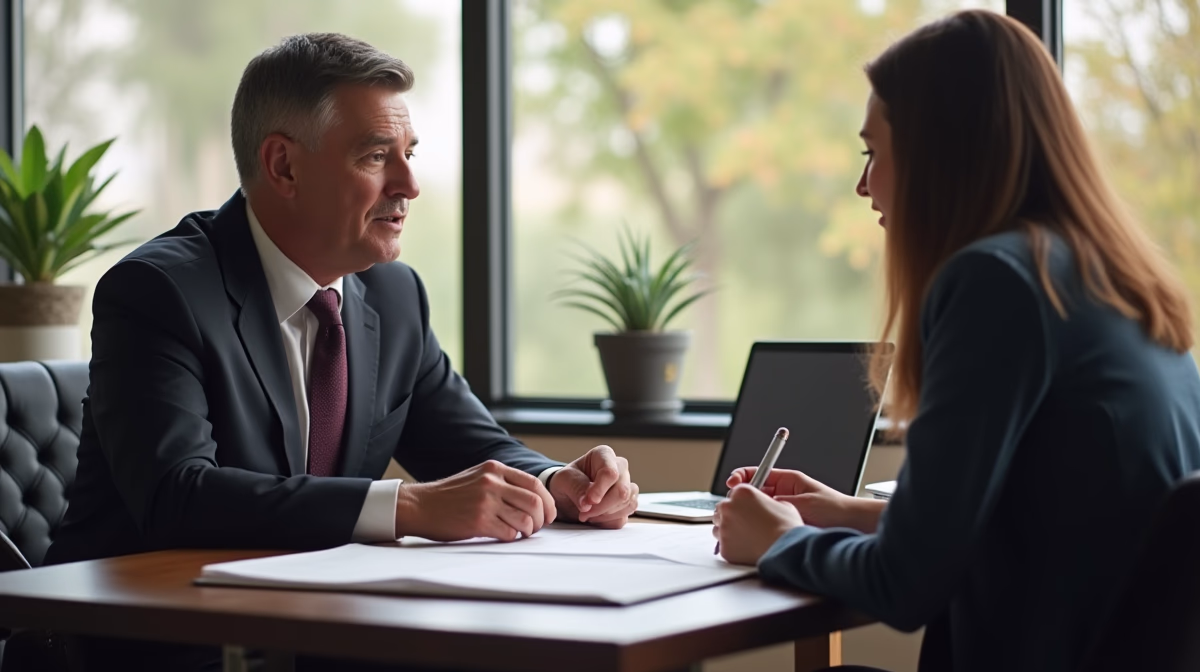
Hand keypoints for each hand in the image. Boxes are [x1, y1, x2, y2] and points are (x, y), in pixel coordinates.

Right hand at [394, 460, 556, 541]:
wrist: (419, 505)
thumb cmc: (449, 495)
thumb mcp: (477, 476)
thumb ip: (502, 481)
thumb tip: (533, 497)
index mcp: (494, 469)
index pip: (535, 484)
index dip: (547, 501)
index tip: (548, 514)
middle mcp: (492, 482)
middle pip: (535, 502)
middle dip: (542, 519)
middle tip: (536, 527)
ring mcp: (485, 502)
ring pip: (525, 519)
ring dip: (528, 530)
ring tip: (520, 533)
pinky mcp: (478, 521)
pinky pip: (509, 533)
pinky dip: (512, 538)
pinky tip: (503, 535)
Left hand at [548, 445, 638, 527]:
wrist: (566, 496)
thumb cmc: (567, 482)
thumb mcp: (564, 480)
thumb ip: (576, 488)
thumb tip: (588, 504)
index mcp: (604, 455)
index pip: (610, 472)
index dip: (600, 490)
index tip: (588, 501)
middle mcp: (620, 468)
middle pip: (622, 491)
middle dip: (601, 506)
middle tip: (583, 512)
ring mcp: (626, 486)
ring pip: (626, 504)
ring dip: (604, 515)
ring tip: (587, 514)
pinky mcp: (626, 504)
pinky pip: (624, 516)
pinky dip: (608, 521)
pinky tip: (595, 518)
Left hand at [713, 484, 803, 564]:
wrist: (785, 551)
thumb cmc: (786, 528)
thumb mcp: (782, 504)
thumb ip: (767, 501)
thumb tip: (765, 505)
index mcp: (742, 492)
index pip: (733, 493)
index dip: (741, 501)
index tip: (745, 507)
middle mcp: (729, 507)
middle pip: (723, 508)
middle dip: (732, 514)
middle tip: (746, 523)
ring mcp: (724, 527)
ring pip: (719, 526)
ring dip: (729, 530)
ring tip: (746, 537)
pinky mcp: (724, 546)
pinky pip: (723, 545)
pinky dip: (731, 546)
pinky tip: (745, 547)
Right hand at [727, 467, 882, 531]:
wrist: (853, 525)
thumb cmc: (834, 509)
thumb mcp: (801, 503)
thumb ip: (777, 503)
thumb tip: (755, 504)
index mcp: (788, 481)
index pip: (756, 473)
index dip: (740, 477)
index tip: (732, 484)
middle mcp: (784, 493)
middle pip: (752, 492)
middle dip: (741, 498)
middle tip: (735, 505)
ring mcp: (783, 509)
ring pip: (757, 509)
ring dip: (748, 514)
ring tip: (742, 520)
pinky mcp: (785, 525)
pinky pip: (765, 524)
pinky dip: (757, 527)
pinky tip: (753, 533)